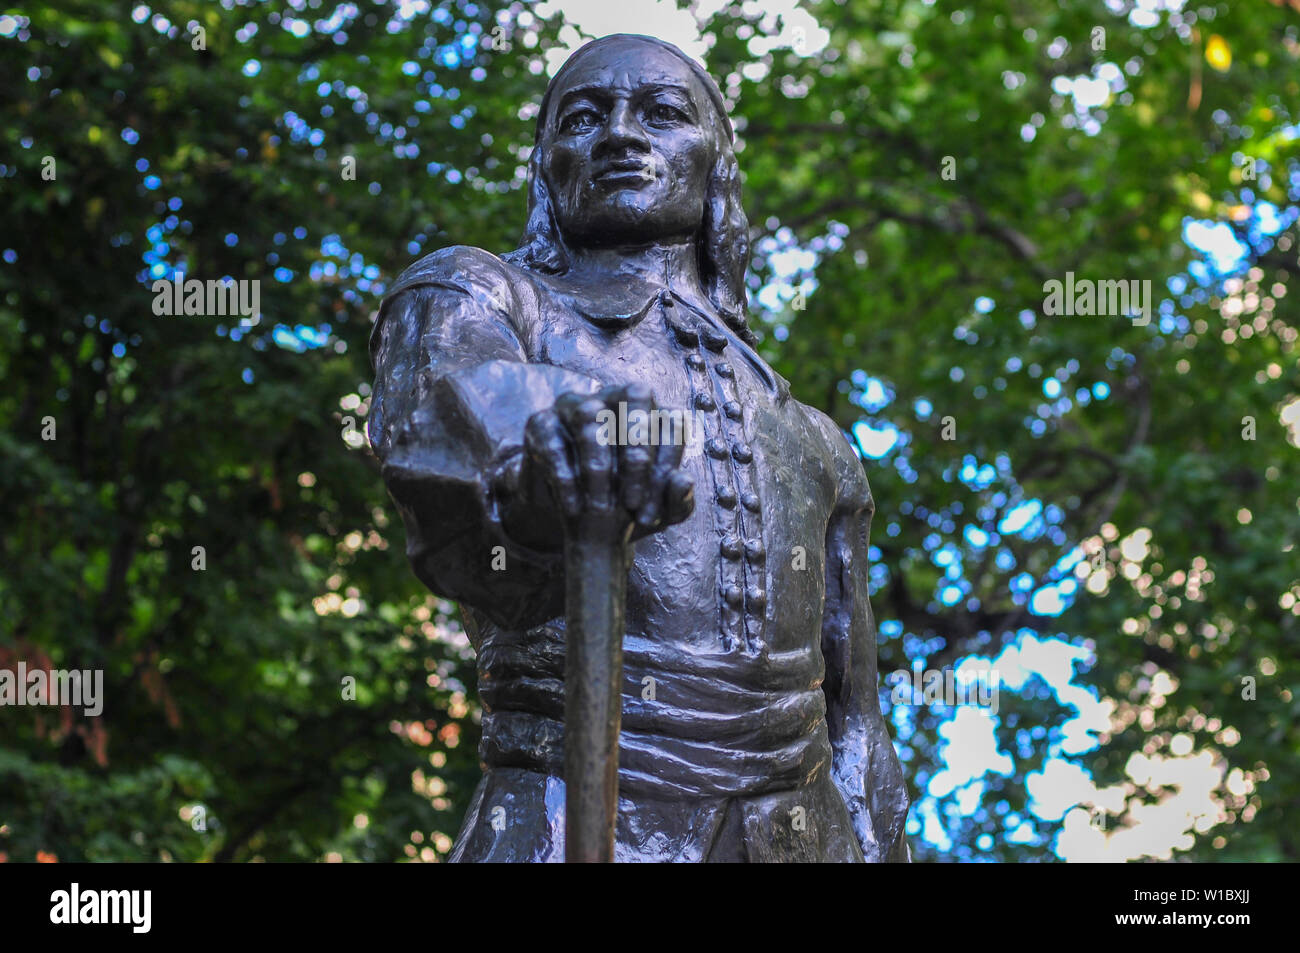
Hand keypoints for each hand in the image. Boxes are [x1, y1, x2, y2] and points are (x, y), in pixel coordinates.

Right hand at [521, 383, 693, 540]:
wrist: (575, 517)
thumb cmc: (625, 505)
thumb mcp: (656, 512)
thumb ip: (678, 501)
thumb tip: (682, 479)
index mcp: (652, 413)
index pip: (671, 420)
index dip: (666, 467)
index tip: (650, 513)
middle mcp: (616, 398)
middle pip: (636, 394)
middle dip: (637, 449)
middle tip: (632, 499)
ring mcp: (576, 405)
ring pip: (589, 414)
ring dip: (598, 466)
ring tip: (601, 508)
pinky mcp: (541, 422)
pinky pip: (554, 441)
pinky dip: (566, 478)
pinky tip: (575, 507)